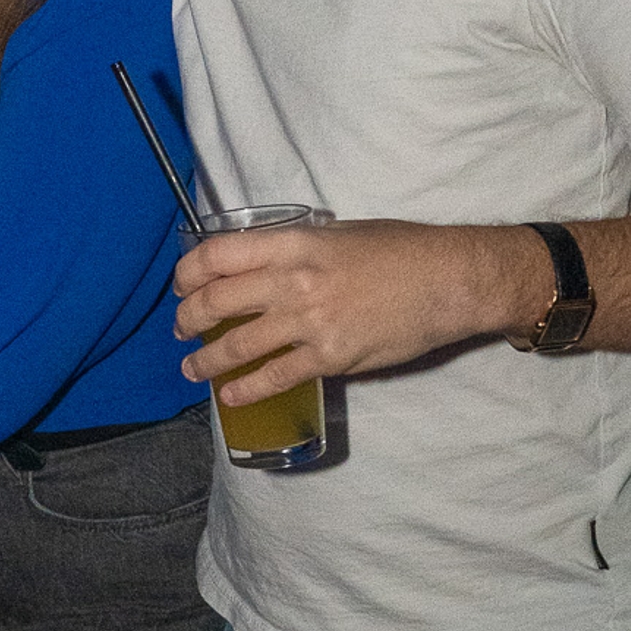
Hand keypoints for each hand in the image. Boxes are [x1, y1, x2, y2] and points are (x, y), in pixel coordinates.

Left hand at [174, 217, 540, 407]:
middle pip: (217, 300)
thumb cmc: (401, 250)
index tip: (182, 285)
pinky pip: (274, 377)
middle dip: (188, 318)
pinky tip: (231, 396)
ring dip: (206, 361)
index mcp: (295, 242)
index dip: (189, 272)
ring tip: (192, 368)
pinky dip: (245, 390)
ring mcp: (310, 321)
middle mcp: (294, 280)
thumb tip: (262, 266)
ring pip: (237, 345)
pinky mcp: (330, 356)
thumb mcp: (339, 234)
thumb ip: (296, 249)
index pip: (218, 254)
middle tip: (181, 329)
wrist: (449, 281)